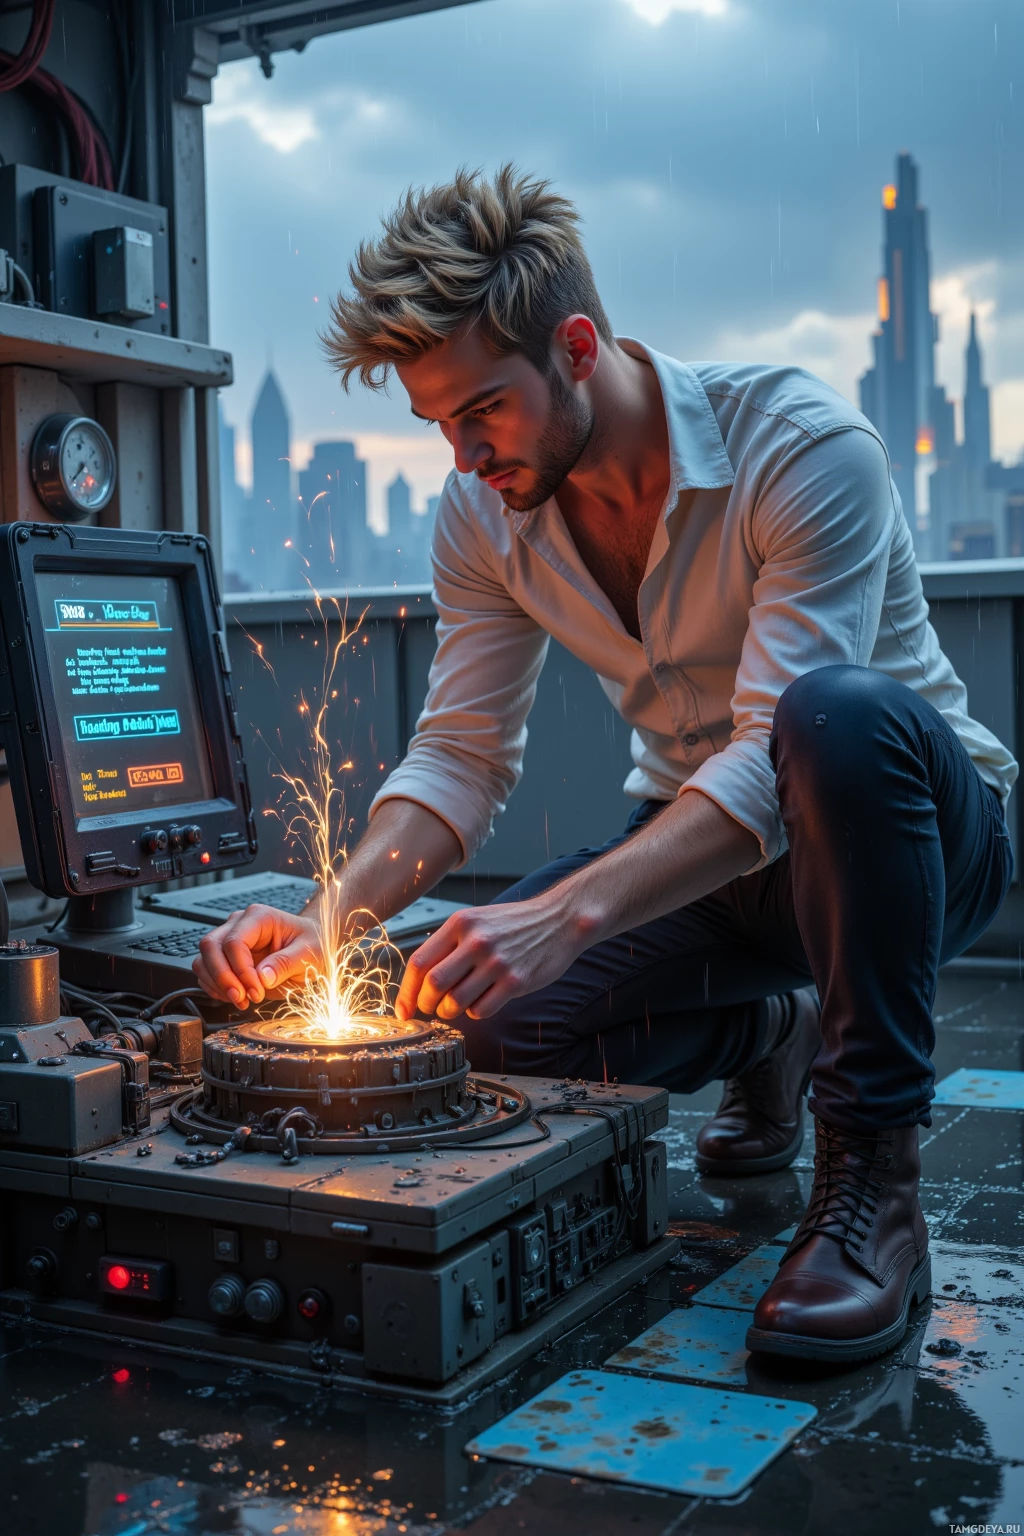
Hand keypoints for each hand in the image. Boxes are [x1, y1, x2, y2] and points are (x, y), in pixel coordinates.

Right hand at [193, 904, 321, 1006]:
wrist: (313, 944)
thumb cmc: (312, 942)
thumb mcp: (309, 953)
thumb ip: (285, 964)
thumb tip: (262, 978)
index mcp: (259, 917)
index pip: (234, 942)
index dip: (241, 971)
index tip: (256, 991)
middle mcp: (239, 923)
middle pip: (211, 946)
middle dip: (223, 978)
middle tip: (242, 998)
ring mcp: (229, 938)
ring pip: (203, 959)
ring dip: (217, 984)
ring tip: (241, 1000)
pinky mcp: (226, 955)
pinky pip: (207, 971)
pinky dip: (215, 987)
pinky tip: (235, 996)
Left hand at [395, 896, 589, 1021]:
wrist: (560, 919)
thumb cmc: (515, 923)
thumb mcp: (477, 920)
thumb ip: (450, 944)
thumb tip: (420, 978)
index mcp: (460, 923)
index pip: (419, 962)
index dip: (406, 991)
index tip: (403, 1009)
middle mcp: (476, 942)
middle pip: (433, 984)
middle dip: (426, 1004)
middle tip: (430, 1008)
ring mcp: (496, 962)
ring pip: (455, 1002)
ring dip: (449, 1011)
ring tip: (455, 1006)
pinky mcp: (516, 982)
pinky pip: (481, 1010)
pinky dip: (475, 1012)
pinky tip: (482, 1001)